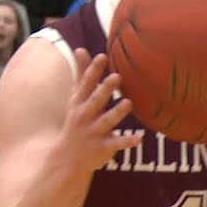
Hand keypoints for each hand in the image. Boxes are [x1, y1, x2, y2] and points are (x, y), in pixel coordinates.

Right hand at [62, 49, 142, 172]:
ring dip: (116, 113)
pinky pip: (116, 144)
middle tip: (117, 77)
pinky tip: (140, 138)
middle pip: (95, 101)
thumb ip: (81, 74)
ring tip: (128, 102)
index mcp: (79, 102)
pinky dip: (127, 141)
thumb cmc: (76, 120)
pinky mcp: (102, 148)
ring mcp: (93, 132)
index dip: (94, 70)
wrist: (67, 157)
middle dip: (105, 90)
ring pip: (106, 122)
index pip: (86, 84)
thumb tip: (80, 49)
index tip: (103, 57)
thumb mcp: (76, 98)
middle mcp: (85, 116)